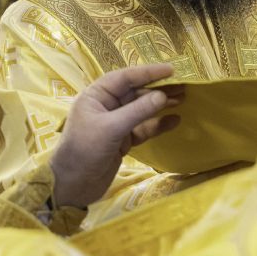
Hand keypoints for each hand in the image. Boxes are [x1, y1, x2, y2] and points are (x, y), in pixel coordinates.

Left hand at [51, 64, 184, 207]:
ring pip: (142, 110)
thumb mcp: (110, 128)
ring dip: (161, 105)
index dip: (148, 72)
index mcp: (96, 96)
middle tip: (183, 85)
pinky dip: (158, 125)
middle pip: (136, 92)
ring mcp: (115, 123)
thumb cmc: (84, 151)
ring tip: (183, 99)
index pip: (124, 78)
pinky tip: (175, 120)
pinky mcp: (122, 140)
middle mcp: (106, 106)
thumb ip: (138, 111)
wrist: (73, 186)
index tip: (171, 70)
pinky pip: (143, 128)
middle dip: (158, 88)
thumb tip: (163, 96)